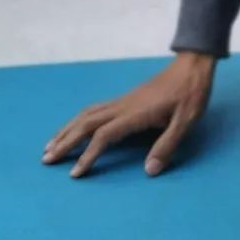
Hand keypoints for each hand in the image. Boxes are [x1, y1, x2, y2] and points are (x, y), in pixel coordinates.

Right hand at [42, 52, 216, 178]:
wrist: (193, 65)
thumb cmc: (191, 93)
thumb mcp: (186, 121)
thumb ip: (167, 145)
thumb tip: (149, 171)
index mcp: (135, 113)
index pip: (103, 136)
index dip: (88, 155)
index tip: (75, 174)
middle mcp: (123, 106)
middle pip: (86, 123)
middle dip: (65, 141)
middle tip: (46, 159)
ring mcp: (123, 100)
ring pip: (87, 114)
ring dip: (67, 130)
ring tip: (51, 145)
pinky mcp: (126, 99)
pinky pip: (95, 110)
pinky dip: (79, 121)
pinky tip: (75, 128)